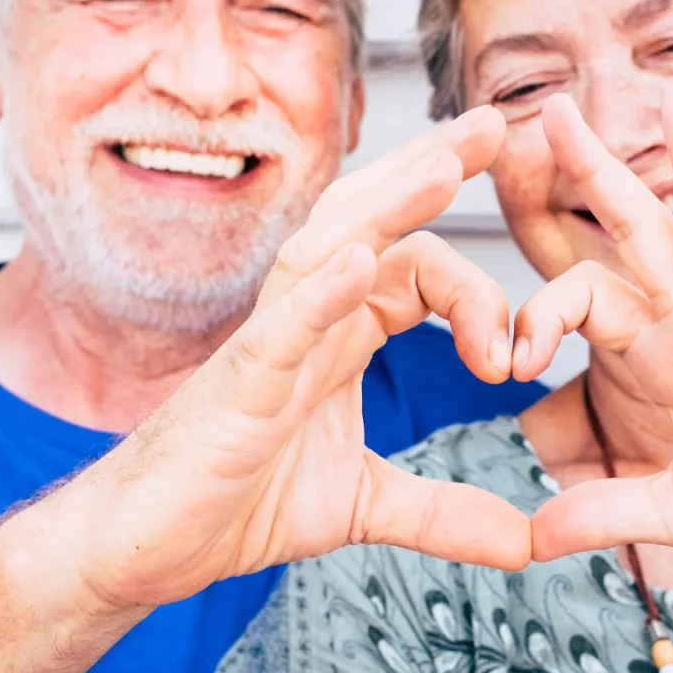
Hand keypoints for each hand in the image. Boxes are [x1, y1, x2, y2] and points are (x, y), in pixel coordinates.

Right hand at [75, 106, 530, 609]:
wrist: (147, 547)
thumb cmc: (237, 501)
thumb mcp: (364, 504)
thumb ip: (445, 513)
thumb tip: (525, 543)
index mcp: (341, 336)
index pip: (415, 271)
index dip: (476, 294)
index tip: (515, 359)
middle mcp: (308, 322)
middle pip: (372, 223)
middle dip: (432, 170)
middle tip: (495, 125)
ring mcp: (269, 345)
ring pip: (328, 250)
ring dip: (387, 205)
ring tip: (444, 166)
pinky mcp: (236, 387)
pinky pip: (280, 327)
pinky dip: (320, 294)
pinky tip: (359, 261)